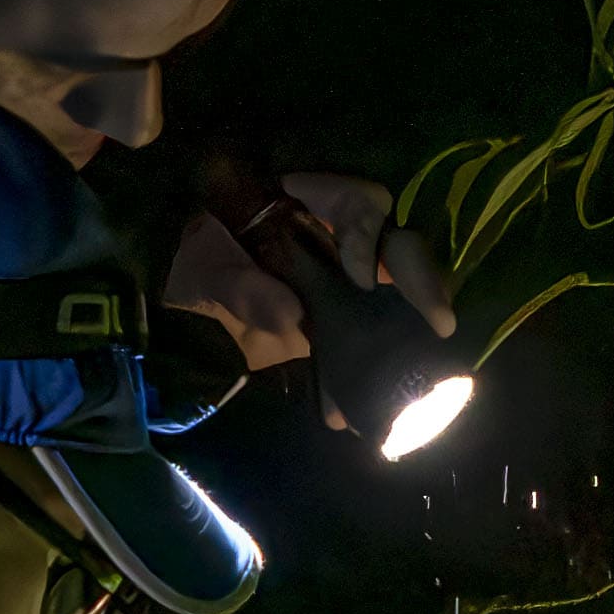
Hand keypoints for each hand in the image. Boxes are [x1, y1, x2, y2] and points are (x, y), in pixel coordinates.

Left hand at [166, 172, 457, 389]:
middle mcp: (335, 237)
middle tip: (436, 320)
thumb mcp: (200, 275)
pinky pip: (371, 342)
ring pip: (399, 291)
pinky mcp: (343, 325)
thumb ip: (237, 285)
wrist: (176, 323)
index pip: (353, 199)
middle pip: (395, 241)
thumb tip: (290, 313)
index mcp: (302, 208)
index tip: (360, 276)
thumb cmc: (188, 276)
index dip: (366, 230)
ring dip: (416, 325)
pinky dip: (364, 377)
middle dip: (420, 276)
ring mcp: (346, 282)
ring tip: (424, 373)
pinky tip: (345, 414)